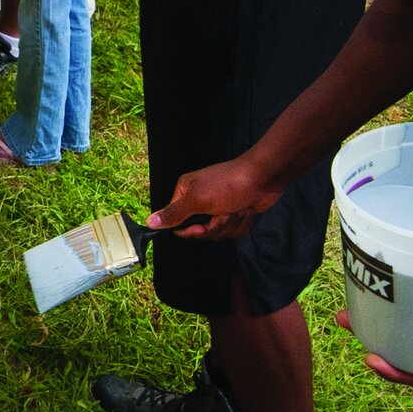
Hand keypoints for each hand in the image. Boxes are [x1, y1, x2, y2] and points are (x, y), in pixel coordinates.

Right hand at [151, 157, 283, 240]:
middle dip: (216, 226)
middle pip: (200, 232)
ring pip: (219, 233)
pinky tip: (247, 210)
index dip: (191, 230)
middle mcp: (200, 201)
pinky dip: (242, 223)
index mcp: (186, 194)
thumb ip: (173, 213)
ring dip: (231, 224)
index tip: (202, 225)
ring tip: (238, 207)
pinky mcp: (235, 214)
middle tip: (224, 212)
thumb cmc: (229, 184)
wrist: (264, 177)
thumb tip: (148, 221)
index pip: (178, 224)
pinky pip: (234, 231)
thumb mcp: (197, 199)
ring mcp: (219, 208)